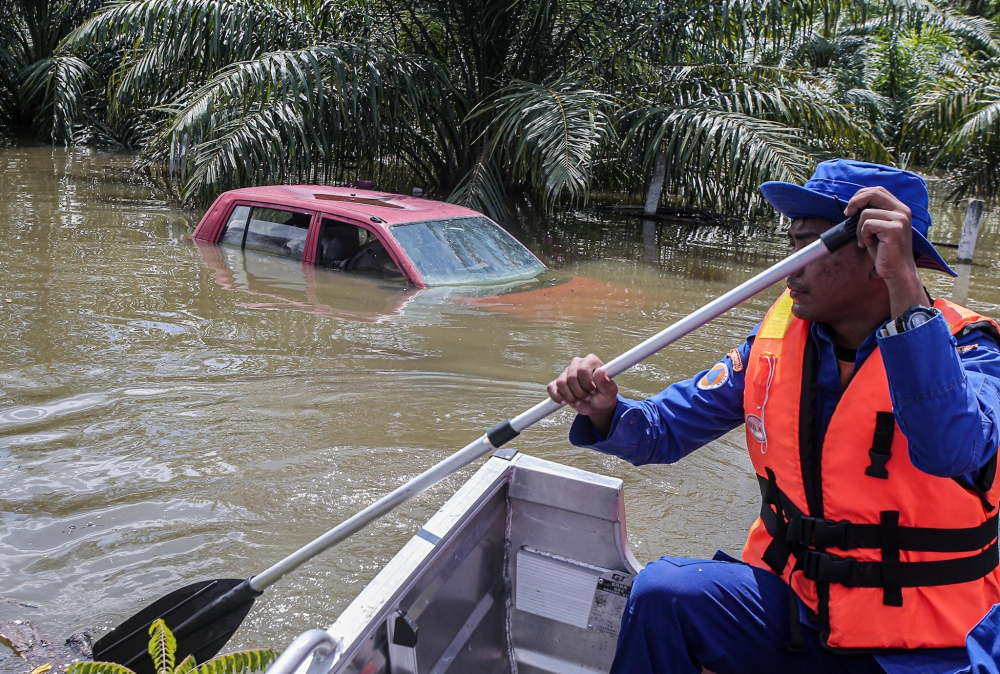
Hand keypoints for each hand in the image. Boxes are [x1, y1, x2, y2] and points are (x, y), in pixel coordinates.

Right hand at [547, 354, 618, 435]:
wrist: (596, 405)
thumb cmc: (604, 395)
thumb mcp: (609, 391)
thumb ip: (605, 382)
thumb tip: (600, 371)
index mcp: (591, 361)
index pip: (582, 369)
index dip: (586, 383)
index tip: (593, 391)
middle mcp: (577, 363)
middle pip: (571, 377)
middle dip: (579, 392)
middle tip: (587, 397)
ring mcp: (566, 372)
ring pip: (561, 383)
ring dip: (570, 396)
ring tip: (579, 400)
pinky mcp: (557, 382)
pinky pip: (551, 387)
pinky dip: (558, 397)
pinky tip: (566, 401)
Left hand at [845, 186, 926, 315]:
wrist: (896, 271)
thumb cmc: (884, 251)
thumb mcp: (877, 229)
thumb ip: (872, 215)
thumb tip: (852, 206)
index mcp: (899, 208)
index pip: (877, 190)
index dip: (860, 196)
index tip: (850, 209)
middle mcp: (902, 210)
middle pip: (873, 194)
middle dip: (855, 203)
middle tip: (847, 215)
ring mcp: (900, 219)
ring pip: (866, 213)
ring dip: (859, 229)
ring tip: (866, 241)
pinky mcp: (894, 229)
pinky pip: (867, 224)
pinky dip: (863, 236)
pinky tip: (870, 245)